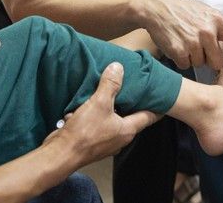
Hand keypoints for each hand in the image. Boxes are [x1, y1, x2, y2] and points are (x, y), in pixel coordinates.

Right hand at [45, 63, 159, 166]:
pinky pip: (94, 125)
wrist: (60, 154)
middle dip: (127, 103)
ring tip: (99, 94)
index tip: (162, 100)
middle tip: (129, 89)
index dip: (156, 107)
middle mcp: (119, 138)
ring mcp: (105, 142)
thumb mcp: (99, 103)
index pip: (148, 117)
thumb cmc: (84, 133)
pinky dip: (89, 116)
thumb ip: (110, 84)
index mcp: (127, 130)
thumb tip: (118, 68)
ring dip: (104, 109)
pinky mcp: (91, 143)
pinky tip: (79, 109)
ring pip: (109, 120)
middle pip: (129, 117)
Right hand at [135, 0, 222, 82]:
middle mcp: (208, 30)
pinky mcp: (178, 50)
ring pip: (200, 64)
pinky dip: (181, 58)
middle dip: (209, 58)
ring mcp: (193, 40)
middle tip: (197, 43)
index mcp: (218, 20)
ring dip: (193, 57)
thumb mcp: (206, 13)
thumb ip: (220, 30)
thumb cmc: (183, 11)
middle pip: (217, 62)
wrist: (156, 7)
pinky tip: (175, 44)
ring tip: (184, 40)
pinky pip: (185, 65)